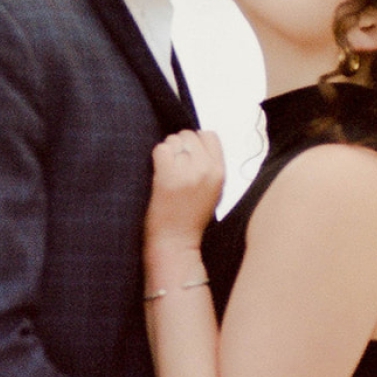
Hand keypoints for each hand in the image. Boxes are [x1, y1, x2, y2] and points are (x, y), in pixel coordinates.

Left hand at [145, 129, 224, 253]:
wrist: (177, 241)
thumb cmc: (191, 218)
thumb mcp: (214, 190)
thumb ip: (209, 166)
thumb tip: (195, 143)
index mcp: (219, 172)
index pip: (209, 135)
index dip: (195, 141)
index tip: (188, 152)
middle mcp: (205, 169)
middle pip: (189, 135)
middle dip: (179, 145)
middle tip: (174, 164)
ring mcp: (187, 171)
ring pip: (173, 140)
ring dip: (167, 151)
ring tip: (167, 171)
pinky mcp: (168, 175)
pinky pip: (160, 149)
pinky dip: (157, 158)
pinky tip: (159, 172)